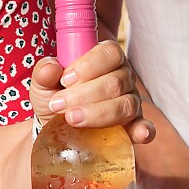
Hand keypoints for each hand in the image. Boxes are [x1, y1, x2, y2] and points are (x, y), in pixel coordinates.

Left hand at [30, 39, 153, 142]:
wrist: (55, 127)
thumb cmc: (55, 98)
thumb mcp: (43, 84)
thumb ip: (44, 73)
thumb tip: (50, 68)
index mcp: (105, 59)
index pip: (109, 53)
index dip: (89, 65)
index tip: (65, 80)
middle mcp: (123, 78)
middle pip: (115, 82)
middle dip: (85, 94)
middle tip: (59, 105)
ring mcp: (130, 102)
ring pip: (125, 105)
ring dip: (98, 113)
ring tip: (72, 119)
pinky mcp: (132, 126)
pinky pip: (145, 127)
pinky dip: (143, 130)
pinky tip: (138, 135)